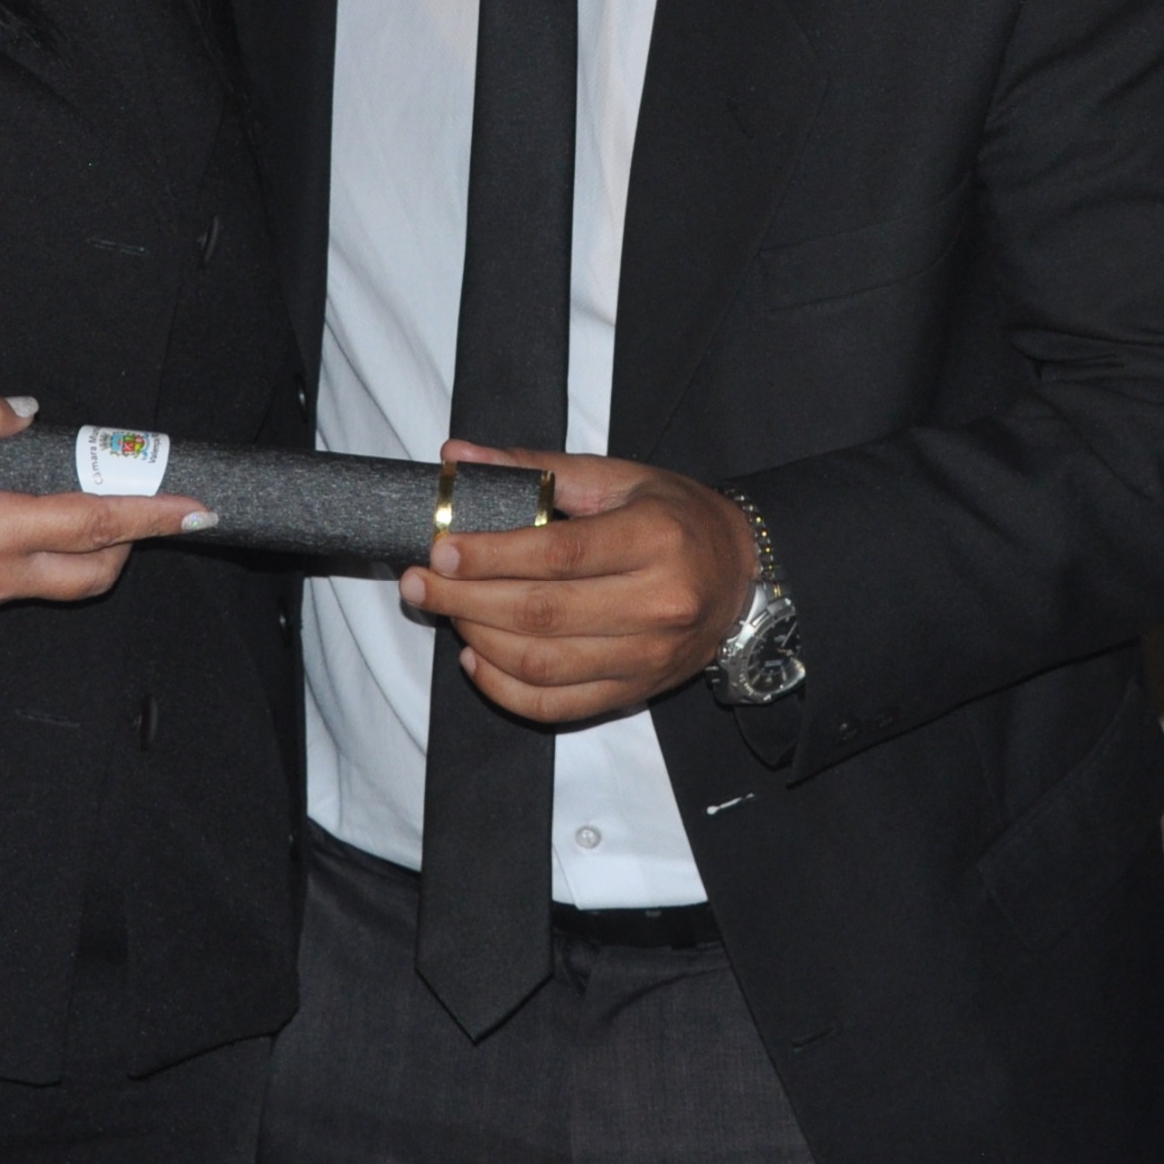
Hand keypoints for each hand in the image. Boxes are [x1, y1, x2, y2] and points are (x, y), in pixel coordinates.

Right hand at [0, 389, 210, 624]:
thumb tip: (22, 410)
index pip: (97, 524)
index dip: (154, 515)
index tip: (198, 509)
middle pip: (95, 574)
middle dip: (129, 542)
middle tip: (134, 504)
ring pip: (61, 580)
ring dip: (83, 546)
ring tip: (67, 498)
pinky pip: (23, 580)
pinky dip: (40, 551)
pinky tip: (8, 514)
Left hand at [402, 443, 759, 724]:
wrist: (744, 574)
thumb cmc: (675, 517)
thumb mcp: (617, 477)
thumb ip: (536, 467)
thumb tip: (457, 458)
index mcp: (654, 539)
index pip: (557, 555)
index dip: (490, 556)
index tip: (440, 549)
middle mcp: (656, 603)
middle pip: (541, 614)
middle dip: (465, 598)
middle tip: (419, 582)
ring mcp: (646, 656)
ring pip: (541, 664)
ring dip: (477, 639)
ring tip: (445, 611)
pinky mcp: (635, 691)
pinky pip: (556, 706)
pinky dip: (504, 689)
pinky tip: (476, 658)